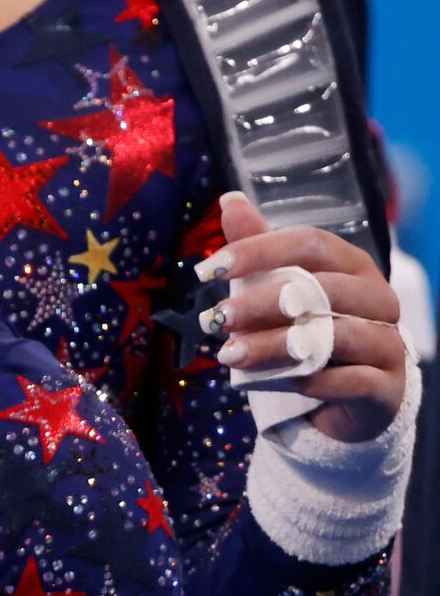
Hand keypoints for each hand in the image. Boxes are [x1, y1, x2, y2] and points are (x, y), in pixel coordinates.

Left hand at [200, 192, 406, 443]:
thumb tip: (230, 199)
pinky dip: (313, 382)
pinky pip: (353, 381)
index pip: (308, 243)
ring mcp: (388, 342)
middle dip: (260, 304)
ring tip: (230, 355)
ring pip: (334, 337)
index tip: (206, 270)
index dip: (256, 251)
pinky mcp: (389, 386)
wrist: (345, 395)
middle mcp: (378, 298)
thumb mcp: (279, 288)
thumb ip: (259, 247)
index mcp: (351, 265)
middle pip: (320, 289)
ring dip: (274, 346)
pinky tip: (277, 383)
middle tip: (215, 319)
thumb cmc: (307, 330)